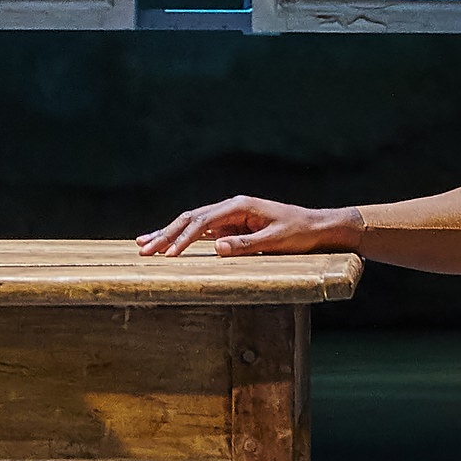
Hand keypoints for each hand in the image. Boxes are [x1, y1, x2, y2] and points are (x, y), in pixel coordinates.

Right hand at [138, 194, 353, 257]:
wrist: (317, 226)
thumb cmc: (300, 233)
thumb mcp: (276, 241)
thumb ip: (246, 245)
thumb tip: (217, 248)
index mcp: (239, 206)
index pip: (202, 222)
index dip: (183, 239)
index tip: (168, 254)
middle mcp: (231, 206)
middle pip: (191, 218)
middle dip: (165, 234)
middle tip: (142, 248)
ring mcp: (231, 215)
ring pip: (193, 223)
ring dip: (169, 234)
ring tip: (144, 243)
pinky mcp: (233, 225)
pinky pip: (203, 231)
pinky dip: (184, 238)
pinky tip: (168, 244)